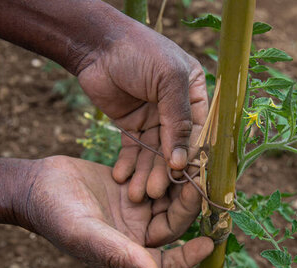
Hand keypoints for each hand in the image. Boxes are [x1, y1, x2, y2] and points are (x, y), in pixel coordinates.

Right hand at [22, 156, 213, 267]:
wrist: (36, 185)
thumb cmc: (56, 216)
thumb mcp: (86, 234)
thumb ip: (119, 255)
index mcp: (128, 254)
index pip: (166, 261)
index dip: (189, 256)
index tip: (210, 244)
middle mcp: (136, 235)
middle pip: (173, 224)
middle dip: (188, 205)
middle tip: (201, 183)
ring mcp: (135, 210)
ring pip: (168, 201)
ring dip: (182, 185)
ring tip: (199, 166)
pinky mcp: (131, 188)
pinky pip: (156, 182)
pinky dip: (168, 172)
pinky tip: (182, 154)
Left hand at [77, 20, 207, 202]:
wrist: (97, 45)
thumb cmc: (139, 52)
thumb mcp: (167, 79)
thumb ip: (178, 119)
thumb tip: (181, 161)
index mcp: (195, 95)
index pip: (200, 132)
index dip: (191, 156)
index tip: (183, 177)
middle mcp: (177, 111)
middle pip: (175, 149)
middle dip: (164, 172)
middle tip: (155, 192)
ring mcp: (154, 120)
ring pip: (154, 154)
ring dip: (146, 174)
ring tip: (137, 194)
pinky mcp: (131, 127)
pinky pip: (133, 151)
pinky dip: (128, 166)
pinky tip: (122, 179)